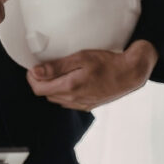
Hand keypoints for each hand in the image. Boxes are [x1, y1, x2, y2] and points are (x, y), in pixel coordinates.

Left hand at [27, 41, 157, 111]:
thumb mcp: (81, 58)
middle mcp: (74, 99)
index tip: (34, 67)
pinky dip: (65, 92)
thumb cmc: (108, 62)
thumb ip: (56, 67)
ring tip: (58, 73)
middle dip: (42, 81)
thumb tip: (35, 73)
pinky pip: (69, 102)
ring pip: (57, 99)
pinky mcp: (89, 105)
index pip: (39, 89)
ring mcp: (81, 104)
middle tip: (45, 67)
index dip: (32, 78)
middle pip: (47, 94)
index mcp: (70, 87)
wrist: (131, 73)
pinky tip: (71, 81)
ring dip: (53, 87)